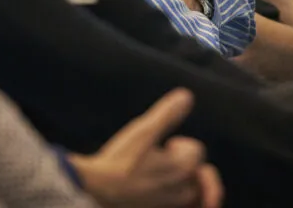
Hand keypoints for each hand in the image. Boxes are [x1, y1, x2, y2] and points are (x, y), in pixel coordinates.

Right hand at [70, 89, 222, 207]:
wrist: (95, 192)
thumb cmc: (118, 163)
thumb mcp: (143, 132)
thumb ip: (167, 114)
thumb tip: (187, 96)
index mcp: (183, 167)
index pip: (197, 151)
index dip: (180, 144)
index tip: (166, 144)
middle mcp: (182, 191)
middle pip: (197, 175)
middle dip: (185, 165)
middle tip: (166, 161)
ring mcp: (170, 207)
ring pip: (190, 196)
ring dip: (184, 185)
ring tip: (165, 177)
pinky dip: (179, 203)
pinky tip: (161, 193)